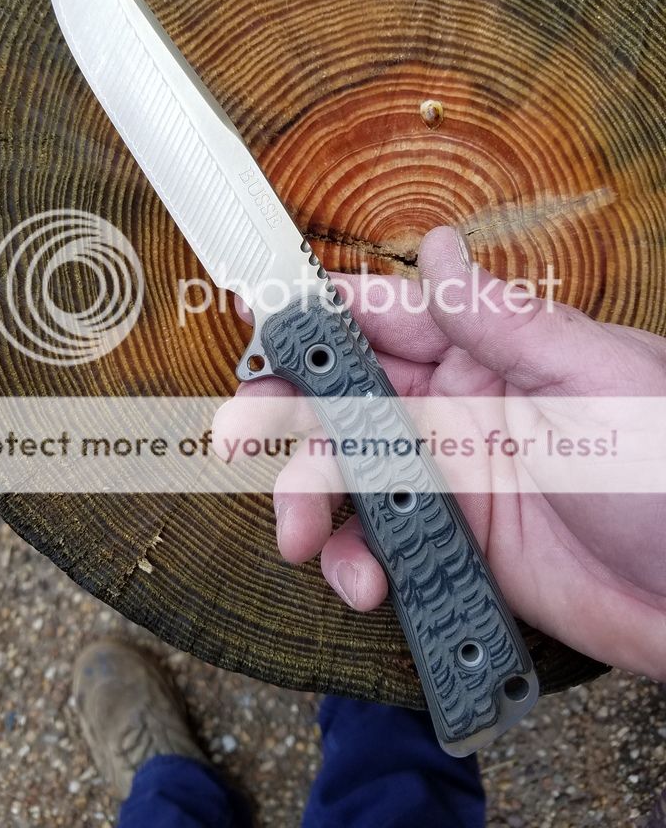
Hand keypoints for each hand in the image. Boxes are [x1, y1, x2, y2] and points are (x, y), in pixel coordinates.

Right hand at [214, 227, 665, 678]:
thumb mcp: (591, 376)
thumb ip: (501, 319)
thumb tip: (438, 246)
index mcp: (486, 354)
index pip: (381, 318)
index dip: (313, 312)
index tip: (250, 312)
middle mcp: (456, 411)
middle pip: (341, 398)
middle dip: (283, 415)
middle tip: (237, 438)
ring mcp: (450, 481)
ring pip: (347, 475)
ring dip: (308, 499)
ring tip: (301, 535)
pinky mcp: (453, 547)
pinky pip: (378, 544)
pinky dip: (354, 561)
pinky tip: (364, 582)